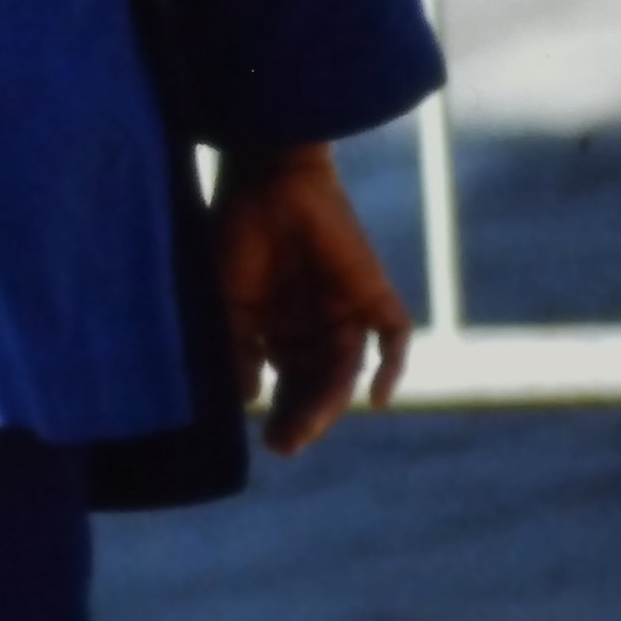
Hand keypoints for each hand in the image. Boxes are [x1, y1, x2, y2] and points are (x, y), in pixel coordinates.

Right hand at [212, 143, 412, 456]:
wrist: (266, 177)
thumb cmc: (235, 235)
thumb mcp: (226, 304)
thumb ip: (237, 351)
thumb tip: (244, 401)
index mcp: (279, 332)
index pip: (287, 387)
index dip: (280, 415)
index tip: (265, 441)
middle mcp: (315, 327)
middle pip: (317, 386)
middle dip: (303, 418)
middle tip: (285, 444)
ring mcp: (345, 310)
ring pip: (346, 370)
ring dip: (329, 402)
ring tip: (307, 426)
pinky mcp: (372, 291)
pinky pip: (394, 335)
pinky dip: (392, 367)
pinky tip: (378, 399)